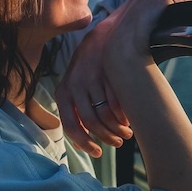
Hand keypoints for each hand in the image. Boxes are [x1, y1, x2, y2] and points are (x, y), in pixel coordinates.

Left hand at [55, 21, 131, 156]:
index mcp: (63, 93)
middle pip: (91, 123)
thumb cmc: (88, 70)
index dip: (85, 143)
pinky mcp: (108, 75)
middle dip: (106, 137)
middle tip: (117, 143)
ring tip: (126, 133)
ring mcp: (92, 79)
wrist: (103, 38)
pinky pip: (117, 102)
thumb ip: (75, 111)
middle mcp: (75, 86)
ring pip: (105, 114)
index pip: (71, 126)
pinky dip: (123, 115)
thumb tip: (80, 142)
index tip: (98, 152)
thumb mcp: (75, 88)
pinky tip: (128, 120)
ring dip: (117, 129)